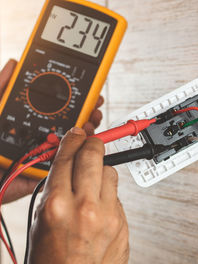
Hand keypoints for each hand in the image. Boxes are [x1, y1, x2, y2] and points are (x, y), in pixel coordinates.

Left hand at [0, 59, 104, 202]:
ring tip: (91, 124)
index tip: (89, 93)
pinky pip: (63, 166)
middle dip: (88, 115)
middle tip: (95, 108)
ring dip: (87, 134)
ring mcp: (41, 154)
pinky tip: (84, 147)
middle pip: (71, 125)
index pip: (58, 109)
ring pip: (72, 144)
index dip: (75, 100)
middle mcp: (38, 136)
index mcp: (28, 121)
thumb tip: (15, 64)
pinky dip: (78, 157)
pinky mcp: (41, 173)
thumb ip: (2, 87)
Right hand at [29, 128, 128, 263]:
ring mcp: (107, 214)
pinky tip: (99, 205)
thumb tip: (66, 166)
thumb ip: (54, 190)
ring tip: (94, 181)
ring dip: (102, 171)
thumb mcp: (40, 222)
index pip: (67, 158)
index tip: (76, 134)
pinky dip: (109, 194)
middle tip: (92, 142)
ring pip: (111, 172)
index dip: (72, 141)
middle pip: (94, 156)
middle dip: (93, 144)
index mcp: (56, 205)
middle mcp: (84, 206)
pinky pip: (117, 195)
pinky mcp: (122, 221)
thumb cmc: (53, 260)